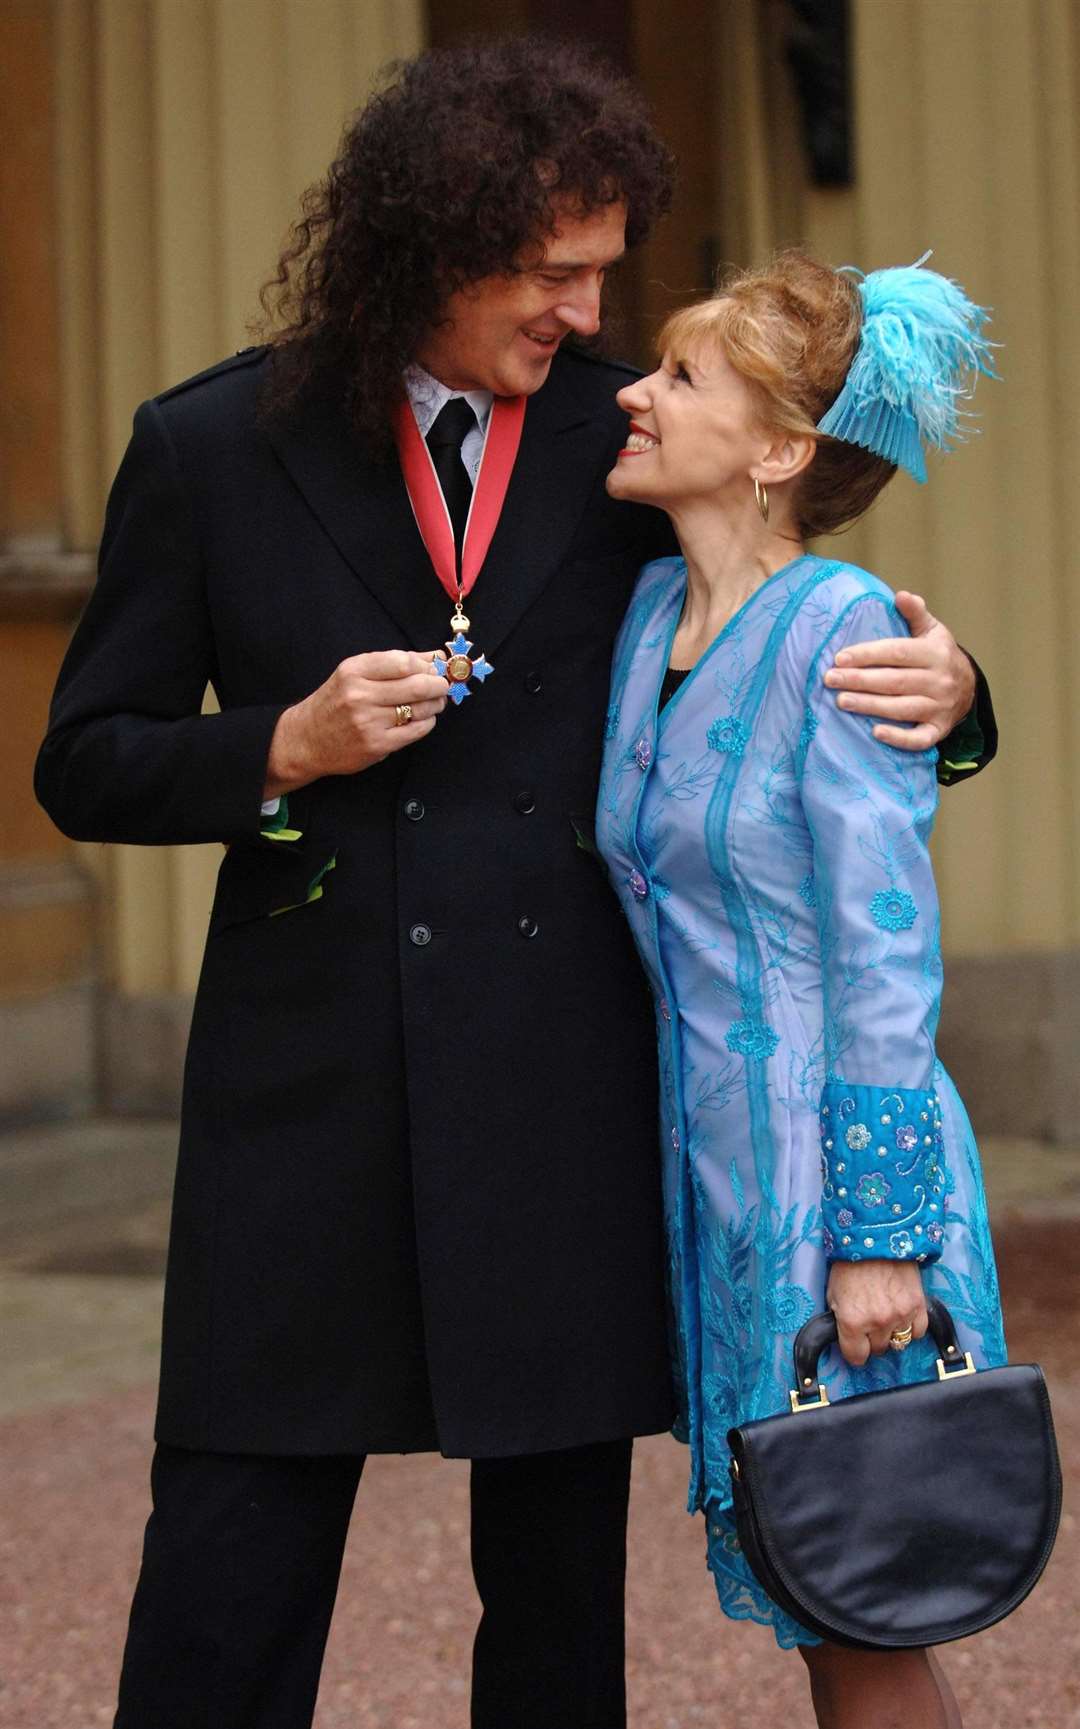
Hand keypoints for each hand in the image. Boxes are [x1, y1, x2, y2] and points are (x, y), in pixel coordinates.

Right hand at [264, 650, 448, 796]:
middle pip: (417, 685)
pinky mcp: (377, 745)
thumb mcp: (355, 674)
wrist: (307, 739)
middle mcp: (359, 695)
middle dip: (438, 684)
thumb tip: (435, 657)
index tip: (435, 667)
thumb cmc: (336, 702)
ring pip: (420, 709)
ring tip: (435, 702)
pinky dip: (427, 723)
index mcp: (354, 671)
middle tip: (443, 685)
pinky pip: (415, 731)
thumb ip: (394, 662)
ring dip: (435, 704)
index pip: (403, 662)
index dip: (426, 665)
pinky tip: (423, 719)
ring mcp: (368, 722)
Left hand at [824, 591, 975, 750]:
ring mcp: (940, 707)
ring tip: (842, 701)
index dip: (867, 654)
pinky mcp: (939, 729)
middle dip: (860, 681)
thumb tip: (901, 595)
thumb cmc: (939, 656)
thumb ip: (916, 613)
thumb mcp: (933, 631)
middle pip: (894, 681)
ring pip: (901, 708)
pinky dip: (899, 738)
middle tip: (830, 679)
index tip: (840, 657)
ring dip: (870, 706)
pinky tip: (876, 732)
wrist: (969, 687)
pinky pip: (920, 739)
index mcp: (935, 653)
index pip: (897, 653)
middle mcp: (939, 680)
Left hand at [826, 1259, 928, 1366]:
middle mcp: (877, 1322)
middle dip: (872, 1340)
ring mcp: (900, 1315)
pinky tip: (903, 1316)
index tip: (856, 1347)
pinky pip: (918, 1331)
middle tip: (869, 1324)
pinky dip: (912, 1327)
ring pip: (899, 1343)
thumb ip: (842, 1319)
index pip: (856, 1356)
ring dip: (892, 1334)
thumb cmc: (850, 1264)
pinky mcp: (917, 1305)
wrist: (875, 1237)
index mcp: (852, 1321)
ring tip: (886, 1318)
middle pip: (879, 1350)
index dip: (854, 1352)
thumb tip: (848, 1336)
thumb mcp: (834, 1294)